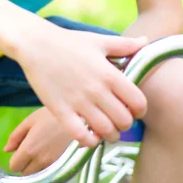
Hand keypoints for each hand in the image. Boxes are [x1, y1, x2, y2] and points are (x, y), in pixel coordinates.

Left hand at [4, 107, 72, 174]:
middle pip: (25, 174)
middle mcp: (40, 160)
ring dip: (36, 167)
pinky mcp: (63, 166)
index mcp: (29, 148)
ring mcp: (52, 164)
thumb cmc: (53, 115)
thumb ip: (16, 136)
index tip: (21, 151)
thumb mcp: (31, 120)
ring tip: (43, 150)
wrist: (80, 117)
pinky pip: (49, 173)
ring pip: (37, 175)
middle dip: (25, 164)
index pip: (14, 166)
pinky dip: (47, 167)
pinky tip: (52, 152)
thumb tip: (6, 150)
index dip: (15, 159)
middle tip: (32, 149)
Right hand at [17, 25, 147, 147]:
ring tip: (106, 129)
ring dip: (110, 135)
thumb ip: (124, 45)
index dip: (140, 110)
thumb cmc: (69, 42)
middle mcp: (97, 90)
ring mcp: (79, 103)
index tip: (133, 109)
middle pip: (124, 121)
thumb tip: (146, 41)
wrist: (36, 45)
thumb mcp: (99, 41)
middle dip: (125, 124)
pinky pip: (81, 137)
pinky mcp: (61, 111)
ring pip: (106, 131)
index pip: (138, 103)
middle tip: (119, 120)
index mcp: (110, 74)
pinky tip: (89, 135)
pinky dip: (89, 141)